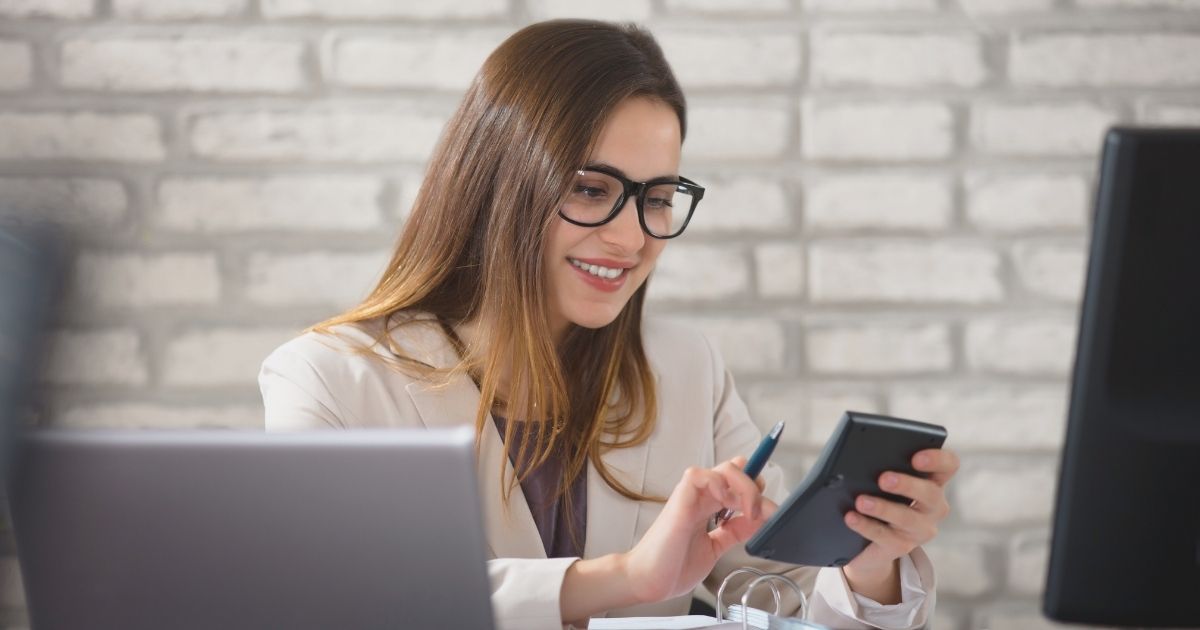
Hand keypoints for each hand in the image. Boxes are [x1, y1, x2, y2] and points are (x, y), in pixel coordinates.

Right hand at [621, 456, 773, 603]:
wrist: (648, 581)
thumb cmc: (673, 567)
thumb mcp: (715, 548)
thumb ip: (733, 533)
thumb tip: (758, 521)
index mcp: (708, 507)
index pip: (736, 483)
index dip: (755, 487)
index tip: (769, 510)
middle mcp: (701, 498)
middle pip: (736, 471)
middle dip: (756, 487)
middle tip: (763, 512)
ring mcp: (690, 497)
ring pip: (724, 469)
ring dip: (744, 486)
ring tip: (749, 510)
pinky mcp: (680, 500)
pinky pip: (699, 475)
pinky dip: (719, 484)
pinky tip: (726, 503)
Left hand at [841, 447, 959, 600]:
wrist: (867, 542)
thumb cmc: (880, 498)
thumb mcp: (885, 483)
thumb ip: (883, 467)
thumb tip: (861, 458)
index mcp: (933, 482)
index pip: (948, 466)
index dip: (937, 460)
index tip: (916, 458)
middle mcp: (933, 507)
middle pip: (930, 493)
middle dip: (907, 485)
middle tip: (884, 479)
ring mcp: (920, 529)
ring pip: (907, 518)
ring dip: (883, 508)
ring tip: (861, 501)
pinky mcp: (901, 546)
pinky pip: (884, 536)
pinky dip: (866, 525)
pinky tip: (851, 517)